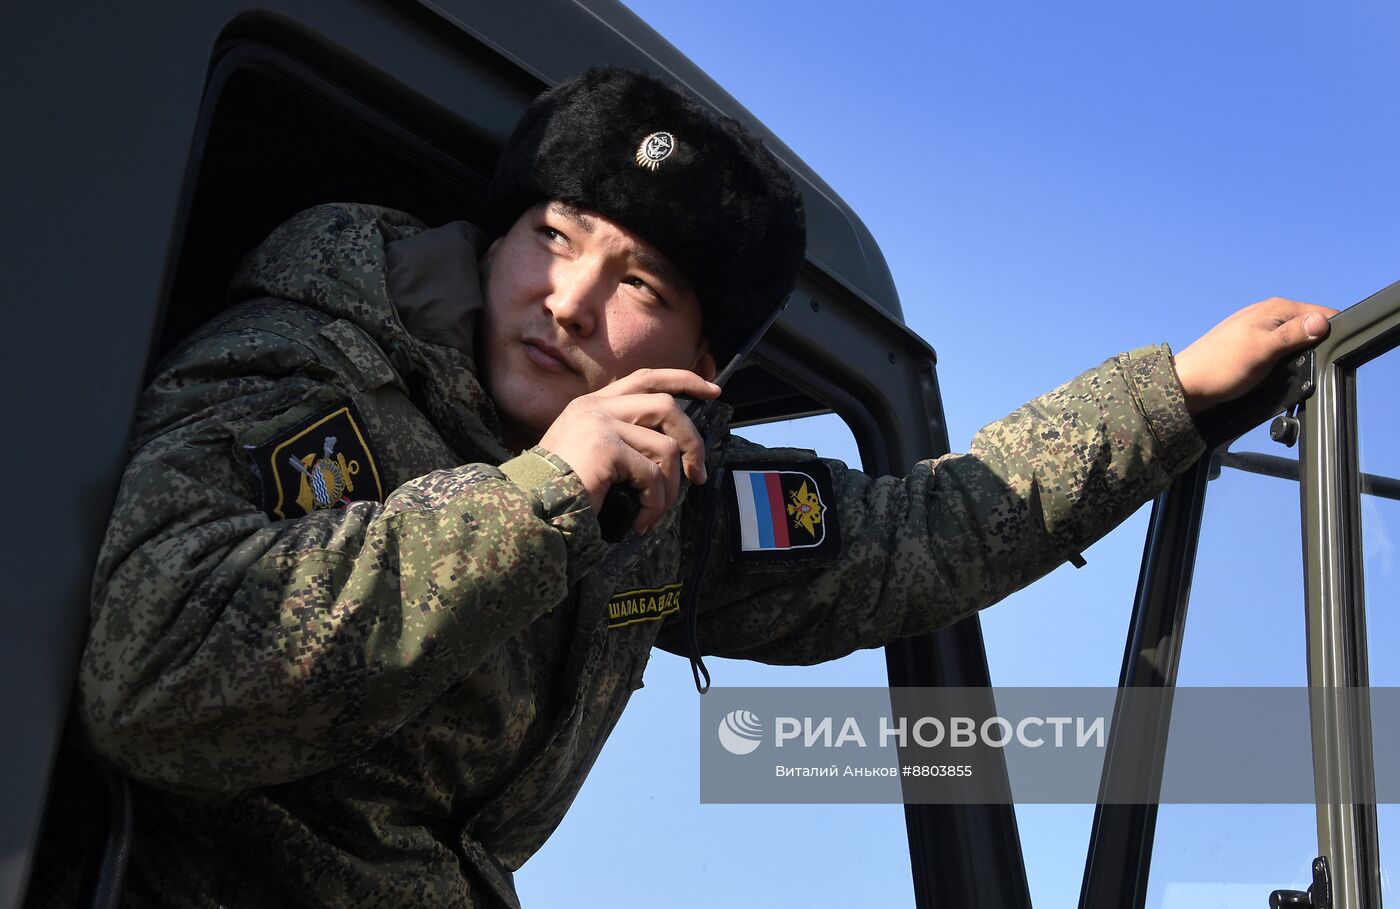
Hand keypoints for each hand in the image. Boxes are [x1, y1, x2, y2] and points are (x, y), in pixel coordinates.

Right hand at [539, 368, 721, 534]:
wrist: (529, 510)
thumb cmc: (560, 493)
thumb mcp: (591, 456)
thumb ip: (622, 441)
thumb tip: (671, 452)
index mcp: (592, 404)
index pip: (646, 377)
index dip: (683, 380)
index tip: (712, 389)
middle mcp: (595, 407)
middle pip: (666, 407)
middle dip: (691, 442)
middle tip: (696, 475)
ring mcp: (600, 423)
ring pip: (664, 445)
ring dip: (670, 486)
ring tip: (655, 510)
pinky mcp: (606, 447)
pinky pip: (652, 474)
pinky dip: (654, 503)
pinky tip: (641, 520)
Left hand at [1172, 297, 1339, 414]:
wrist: (1188, 385)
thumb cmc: (1221, 367)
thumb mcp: (1263, 351)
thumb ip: (1292, 335)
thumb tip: (1322, 322)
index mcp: (1277, 308)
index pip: (1322, 314)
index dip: (1331, 333)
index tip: (1331, 353)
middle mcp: (1270, 313)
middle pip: (1310, 327)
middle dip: (1315, 345)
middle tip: (1307, 367)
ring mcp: (1261, 328)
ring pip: (1296, 339)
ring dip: (1299, 354)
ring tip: (1289, 370)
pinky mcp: (1254, 343)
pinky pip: (1281, 348)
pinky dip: (1284, 360)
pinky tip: (1277, 371)